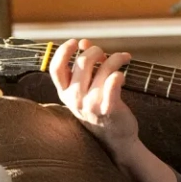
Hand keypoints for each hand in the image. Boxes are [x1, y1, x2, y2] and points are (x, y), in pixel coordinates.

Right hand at [49, 38, 139, 160]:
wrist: (115, 139)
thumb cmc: (99, 110)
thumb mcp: (84, 91)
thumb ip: (82, 67)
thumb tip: (83, 42)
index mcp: (65, 93)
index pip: (56, 68)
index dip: (64, 51)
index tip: (75, 42)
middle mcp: (75, 99)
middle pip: (82, 62)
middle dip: (96, 51)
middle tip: (105, 54)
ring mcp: (91, 104)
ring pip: (103, 68)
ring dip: (116, 58)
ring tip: (124, 58)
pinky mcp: (108, 108)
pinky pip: (113, 82)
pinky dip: (120, 73)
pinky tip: (123, 75)